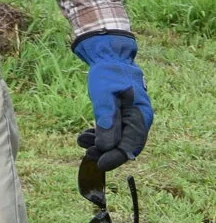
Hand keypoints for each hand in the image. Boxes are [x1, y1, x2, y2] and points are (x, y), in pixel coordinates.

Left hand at [72, 31, 152, 168]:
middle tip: (87, 153)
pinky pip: (112, 132)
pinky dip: (99, 136)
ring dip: (100, 144)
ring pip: (117, 140)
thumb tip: (107, 146)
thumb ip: (106, 119)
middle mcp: (138, 120)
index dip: (116, 157)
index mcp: (140, 116)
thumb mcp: (105, 95)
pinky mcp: (119, 115)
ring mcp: (129, 118)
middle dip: (106, 152)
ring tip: (82, 141)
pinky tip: (85, 135)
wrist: (108, 58)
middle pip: (125, 145)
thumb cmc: (108, 74)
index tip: (101, 164)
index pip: (131, 145)